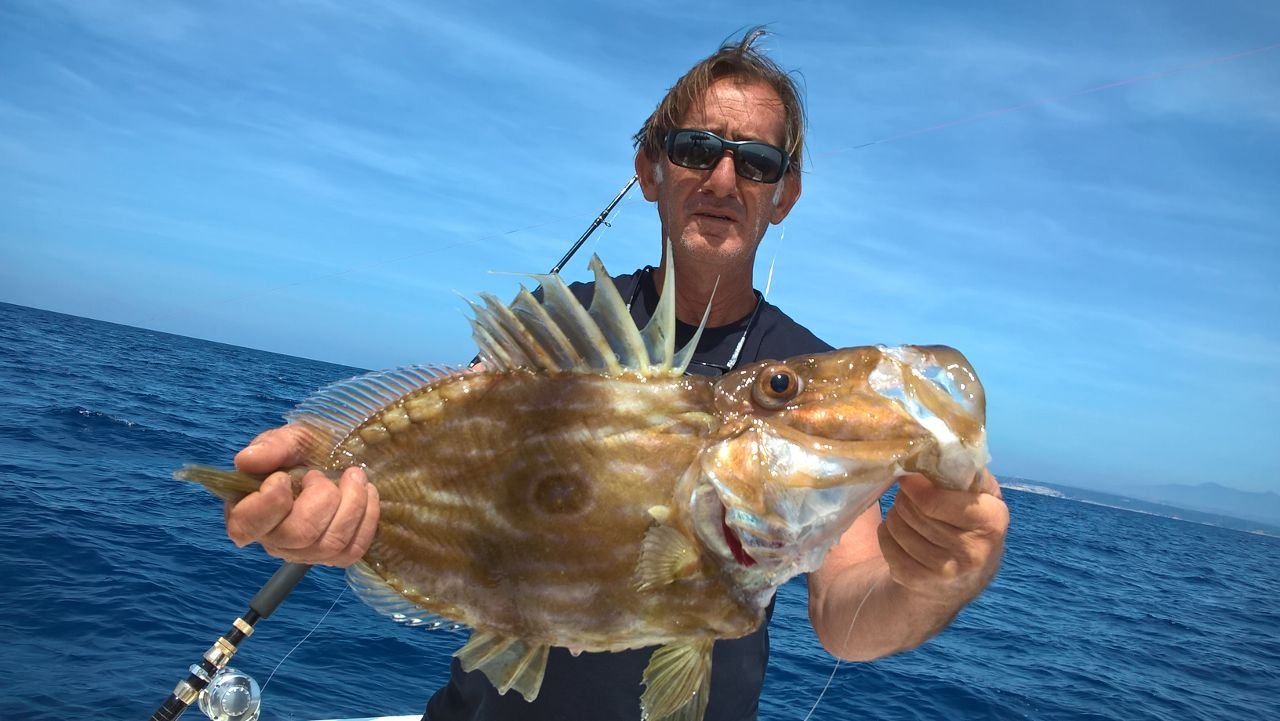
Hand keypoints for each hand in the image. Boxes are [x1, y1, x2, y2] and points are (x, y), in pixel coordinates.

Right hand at [225, 425, 378, 565]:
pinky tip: (367, 494)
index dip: (270, 501)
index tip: (285, 476)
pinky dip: (367, 518)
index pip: (246, 526)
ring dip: (351, 504)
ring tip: (354, 476)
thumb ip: (271, 447)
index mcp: (248, 512)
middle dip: (323, 497)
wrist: (341, 457)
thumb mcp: (291, 439)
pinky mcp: (334, 557)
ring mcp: (305, 553)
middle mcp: (274, 540)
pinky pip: (352, 550)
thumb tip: (246, 460)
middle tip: (323, 475)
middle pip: (298, 535)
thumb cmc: (308, 451)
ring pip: (330, 544)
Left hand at [878, 469, 1007, 603]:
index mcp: (992, 521)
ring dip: (897, 513)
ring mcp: (945, 572)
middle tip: (911, 494)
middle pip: (913, 510)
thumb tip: (930, 447)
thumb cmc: (970, 522)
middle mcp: (973, 552)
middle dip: (907, 497)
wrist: (962, 579)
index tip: (911, 476)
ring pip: (897, 525)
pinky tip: (902, 534)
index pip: (935, 500)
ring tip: (909, 513)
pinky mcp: (918, 582)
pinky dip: (887, 533)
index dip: (917, 485)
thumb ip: (965, 471)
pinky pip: (887, 543)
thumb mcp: (981, 495)